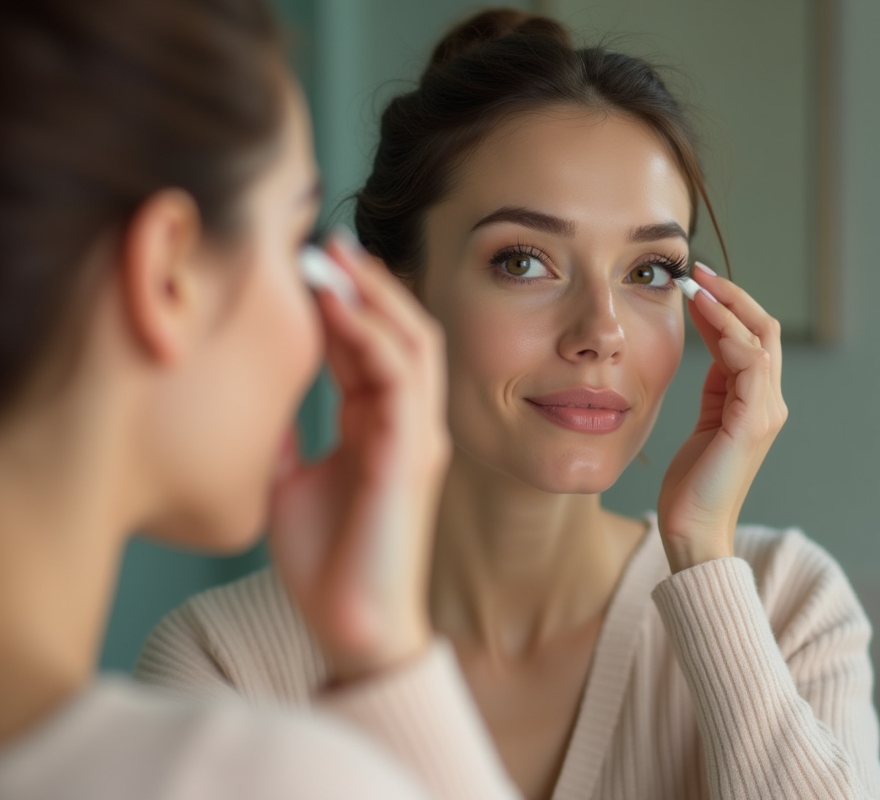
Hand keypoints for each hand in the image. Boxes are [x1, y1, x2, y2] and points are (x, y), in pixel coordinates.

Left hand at [269, 232, 449, 682]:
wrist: (349, 624)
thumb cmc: (325, 563)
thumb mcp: (289, 482)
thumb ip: (284, 434)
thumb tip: (252, 392)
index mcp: (379, 427)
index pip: (370, 347)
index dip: (342, 302)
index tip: (304, 260)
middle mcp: (407, 422)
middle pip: (401, 330)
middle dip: (364, 282)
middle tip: (322, 239)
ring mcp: (417, 434)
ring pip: (413, 341)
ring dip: (373, 296)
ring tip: (332, 257)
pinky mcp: (413, 451)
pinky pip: (400, 375)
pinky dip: (372, 334)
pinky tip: (336, 307)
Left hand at [657, 264, 786, 572]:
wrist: (692, 527)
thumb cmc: (693, 481)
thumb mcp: (705, 419)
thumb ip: (715, 384)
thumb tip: (711, 343)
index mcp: (757, 402)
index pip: (753, 339)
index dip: (727, 307)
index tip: (695, 283)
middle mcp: (770, 403)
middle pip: (764, 330)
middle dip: (732, 295)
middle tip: (697, 272)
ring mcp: (765, 412)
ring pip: (760, 339)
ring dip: (728, 306)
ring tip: (697, 286)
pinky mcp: (752, 422)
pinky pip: (748, 362)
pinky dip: (727, 332)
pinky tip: (703, 316)